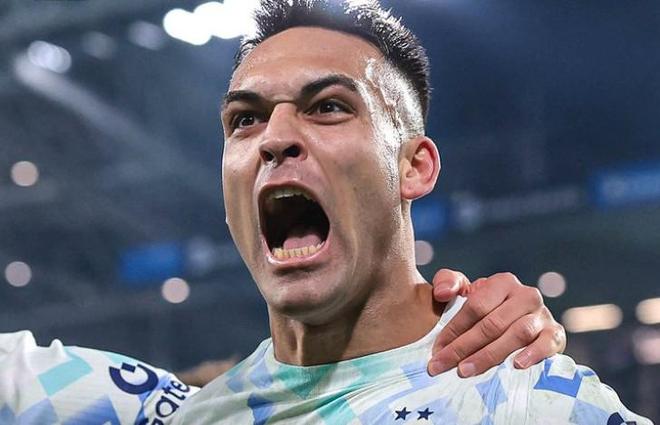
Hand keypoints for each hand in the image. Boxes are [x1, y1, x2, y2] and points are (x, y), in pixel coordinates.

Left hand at [428, 269, 565, 376]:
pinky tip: (516, 366)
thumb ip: (447, 282)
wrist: (519, 322)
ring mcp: (543, 315)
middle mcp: (526, 295)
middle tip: (443, 365)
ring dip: (490, 355)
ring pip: (517, 334)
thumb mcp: (465, 290)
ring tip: (466, 371)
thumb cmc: (486, 307)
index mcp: (502, 282)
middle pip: (492, 323)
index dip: (453, 329)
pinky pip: (547, 343)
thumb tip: (442, 293)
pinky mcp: (555, 334)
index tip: (436, 350)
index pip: (475, 307)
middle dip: (464, 347)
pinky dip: (533, 354)